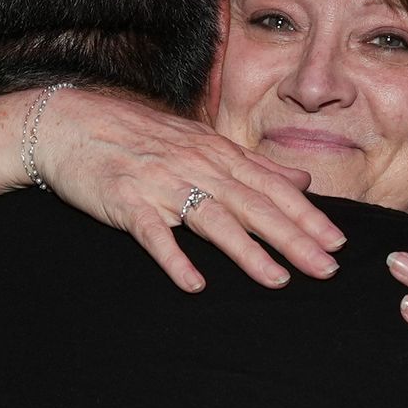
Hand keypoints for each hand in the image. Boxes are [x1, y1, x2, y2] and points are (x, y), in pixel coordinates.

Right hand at [36, 87, 344, 291]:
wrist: (69, 124)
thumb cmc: (137, 137)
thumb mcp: (200, 143)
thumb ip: (253, 165)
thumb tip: (303, 179)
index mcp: (215, 153)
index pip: (270, 187)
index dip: (305, 215)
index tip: (337, 242)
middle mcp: (194, 165)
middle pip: (252, 205)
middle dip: (293, 238)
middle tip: (327, 268)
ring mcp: (160, 183)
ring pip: (212, 218)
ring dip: (247, 250)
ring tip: (277, 280)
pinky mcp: (125, 201)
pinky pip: (154, 233)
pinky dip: (174, 257)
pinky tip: (195, 283)